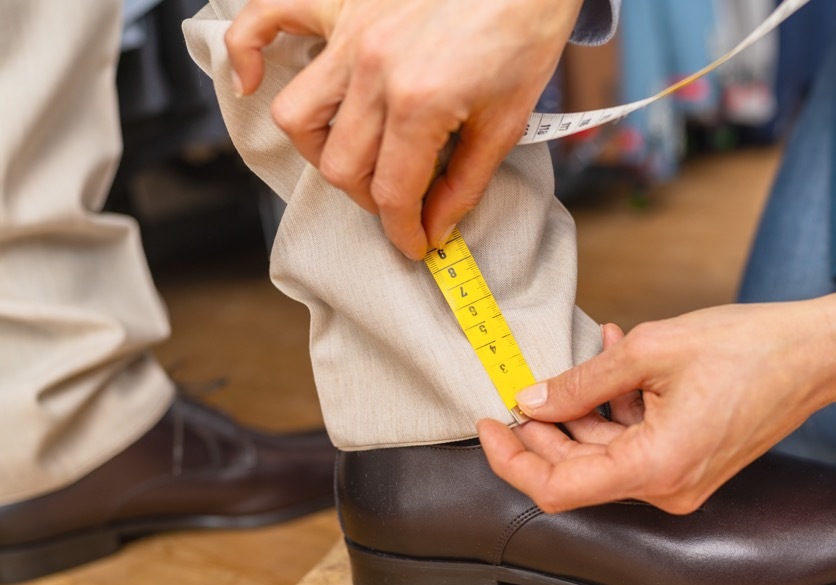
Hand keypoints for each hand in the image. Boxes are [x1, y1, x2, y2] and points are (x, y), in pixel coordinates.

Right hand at [225, 0, 583, 258]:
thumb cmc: (525, 32)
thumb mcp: (507, 120)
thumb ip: (465, 182)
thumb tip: (436, 227)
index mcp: (419, 103)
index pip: (392, 193)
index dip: (404, 231)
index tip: (416, 245)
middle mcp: (373, 70)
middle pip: (342, 166)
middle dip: (371, 200)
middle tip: (403, 202)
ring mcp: (350, 33)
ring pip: (299, 116)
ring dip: (323, 151)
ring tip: (359, 158)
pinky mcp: (341, 2)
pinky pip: (265, 20)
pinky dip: (247, 53)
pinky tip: (251, 81)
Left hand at [477, 291, 835, 513]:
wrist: (816, 355)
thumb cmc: (749, 349)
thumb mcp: (650, 349)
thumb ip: (582, 381)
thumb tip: (531, 401)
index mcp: (656, 467)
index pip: (556, 487)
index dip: (511, 459)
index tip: (488, 424)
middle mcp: (667, 488)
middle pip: (577, 472)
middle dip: (543, 428)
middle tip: (528, 383)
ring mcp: (681, 480)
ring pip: (604, 455)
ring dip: (582, 409)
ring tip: (587, 355)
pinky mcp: (690, 464)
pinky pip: (635, 444)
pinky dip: (616, 409)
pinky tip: (614, 363)